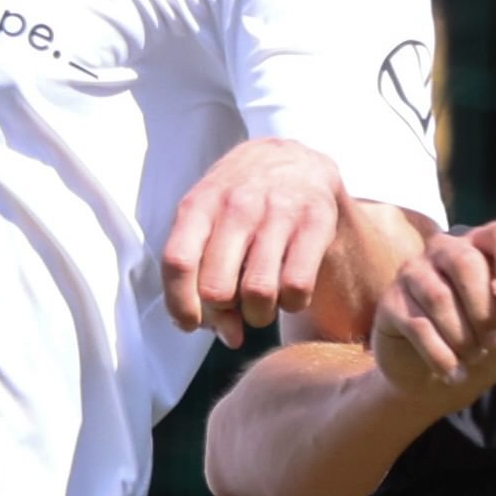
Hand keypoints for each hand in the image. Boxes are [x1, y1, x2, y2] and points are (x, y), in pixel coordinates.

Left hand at [157, 137, 348, 337]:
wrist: (295, 160)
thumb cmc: (240, 203)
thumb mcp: (208, 222)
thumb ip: (201, 276)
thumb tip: (229, 335)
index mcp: (200, 204)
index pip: (178, 262)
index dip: (181, 305)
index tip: (190, 323)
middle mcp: (238, 204)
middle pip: (216, 287)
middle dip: (221, 313)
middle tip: (233, 308)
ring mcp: (279, 211)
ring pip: (258, 292)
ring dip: (258, 314)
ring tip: (261, 305)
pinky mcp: (317, 221)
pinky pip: (297, 286)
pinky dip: (292, 303)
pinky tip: (289, 293)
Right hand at [368, 219, 495, 408]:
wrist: (446, 377)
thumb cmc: (493, 338)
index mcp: (485, 245)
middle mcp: (447, 249)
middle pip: (466, 263)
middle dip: (485, 311)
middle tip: (495, 341)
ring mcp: (414, 273)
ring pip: (439, 297)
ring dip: (463, 336)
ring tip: (473, 356)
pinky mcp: (391, 303)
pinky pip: (417, 325)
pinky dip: (441, 355)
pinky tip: (453, 372)